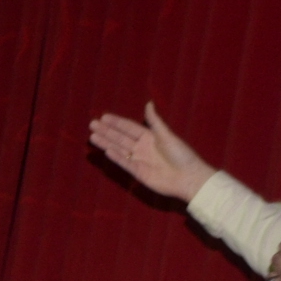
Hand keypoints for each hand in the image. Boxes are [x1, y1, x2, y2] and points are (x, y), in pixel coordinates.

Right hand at [89, 102, 214, 201]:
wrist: (188, 177)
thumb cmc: (181, 154)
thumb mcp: (167, 135)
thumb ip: (155, 121)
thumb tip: (148, 103)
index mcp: (150, 137)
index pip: (129, 128)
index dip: (116, 122)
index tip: (103, 117)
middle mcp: (142, 147)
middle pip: (120, 137)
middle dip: (107, 131)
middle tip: (92, 124)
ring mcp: (139, 160)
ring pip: (119, 149)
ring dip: (106, 142)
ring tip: (92, 136)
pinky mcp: (139, 173)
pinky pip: (124, 163)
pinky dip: (115, 157)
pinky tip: (106, 150)